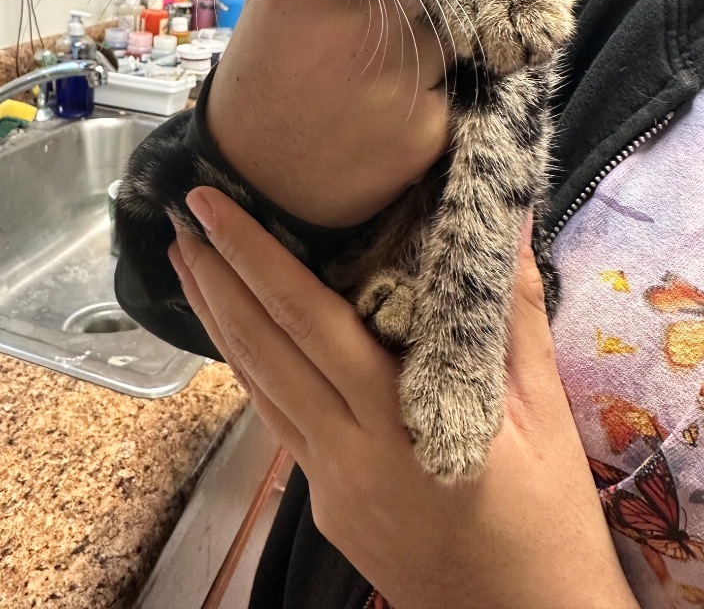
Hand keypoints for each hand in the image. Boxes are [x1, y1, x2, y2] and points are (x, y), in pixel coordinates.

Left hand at [170, 190, 640, 608]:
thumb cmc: (548, 522)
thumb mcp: (544, 412)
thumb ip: (514, 309)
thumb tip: (508, 217)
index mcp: (396, 420)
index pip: (307, 318)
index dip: (252, 255)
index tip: (210, 205)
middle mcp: (343, 452)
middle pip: (262, 349)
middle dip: (215, 277)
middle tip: (180, 214)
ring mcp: (326, 485)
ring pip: (256, 386)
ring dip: (217, 318)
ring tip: (187, 262)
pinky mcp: (324, 505)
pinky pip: (276, 421)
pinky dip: (249, 369)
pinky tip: (238, 339)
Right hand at [207, 0, 451, 226]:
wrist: (254, 190)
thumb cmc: (256, 93)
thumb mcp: (264, 14)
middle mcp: (366, 23)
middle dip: (407, 12)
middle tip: (379, 40)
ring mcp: (403, 76)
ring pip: (440, 45)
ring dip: (420, 60)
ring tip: (376, 87)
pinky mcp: (429, 127)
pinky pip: (444, 97)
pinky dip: (423, 107)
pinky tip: (383, 123)